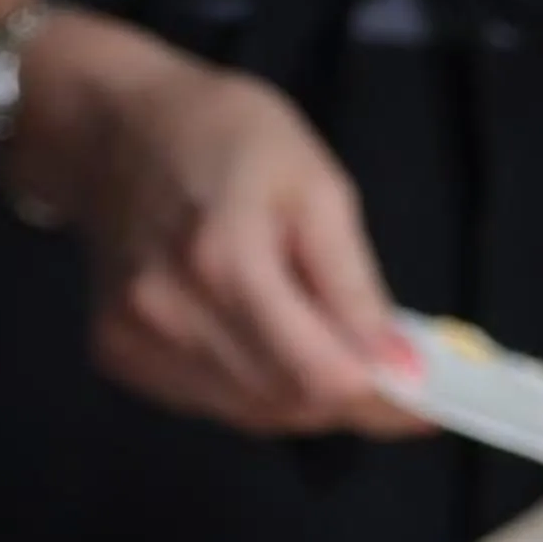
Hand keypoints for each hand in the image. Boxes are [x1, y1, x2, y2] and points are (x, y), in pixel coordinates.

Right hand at [26, 28, 421, 437]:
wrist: (115, 127)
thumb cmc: (225, 136)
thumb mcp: (316, 186)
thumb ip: (355, 284)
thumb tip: (399, 366)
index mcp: (225, 260)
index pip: (320, 374)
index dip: (382, 402)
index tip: (427, 407)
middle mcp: (171, 313)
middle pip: (287, 404)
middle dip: (348, 400)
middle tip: (386, 374)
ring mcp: (136, 340)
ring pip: (251, 414)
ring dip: (304, 398)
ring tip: (327, 348)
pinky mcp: (117, 354)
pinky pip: (210, 402)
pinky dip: (255, 389)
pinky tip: (266, 343)